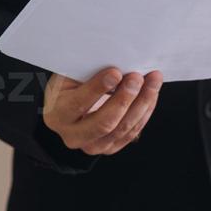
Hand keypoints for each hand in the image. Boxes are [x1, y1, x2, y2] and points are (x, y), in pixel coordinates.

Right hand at [43, 68, 162, 156]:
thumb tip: (117, 63)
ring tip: (152, 81)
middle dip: (124, 98)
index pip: (78, 104)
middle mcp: (73, 135)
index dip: (98, 88)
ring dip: (141, 103)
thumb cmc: (70, 86)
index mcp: (58, 114)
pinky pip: (132, 133)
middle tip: (137, 77)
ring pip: (122, 129)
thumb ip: (89, 72)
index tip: (115, 72)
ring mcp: (92, 145)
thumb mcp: (70, 77)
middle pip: (104, 123)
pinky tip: (151, 94)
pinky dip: (145, 111)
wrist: (69, 107)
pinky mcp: (109, 148)